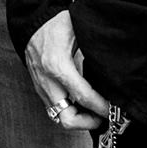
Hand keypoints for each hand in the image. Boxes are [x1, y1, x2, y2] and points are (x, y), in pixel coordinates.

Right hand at [23, 10, 113, 132]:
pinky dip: (70, 112)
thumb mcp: (79, 32)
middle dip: (88, 123)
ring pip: (60, 118)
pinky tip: (83, 106)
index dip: (101, 107)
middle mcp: (48, 82)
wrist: (32, 24)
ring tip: (95, 113)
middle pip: (67, 118)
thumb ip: (95, 49)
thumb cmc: (56, 25)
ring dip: (79, 120)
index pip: (83, 96)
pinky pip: (55, 111)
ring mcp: (42, 88)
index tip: (114, 109)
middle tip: (103, 116)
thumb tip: (114, 67)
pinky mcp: (40, 90)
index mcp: (58, 66)